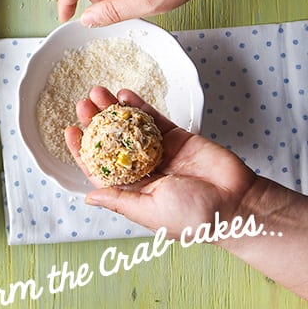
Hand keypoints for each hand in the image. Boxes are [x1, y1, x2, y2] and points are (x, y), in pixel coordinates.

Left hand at [65, 86, 256, 237]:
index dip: (83, 149)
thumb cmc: (196, 216)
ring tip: (98, 92)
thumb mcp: (151, 211)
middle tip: (83, 103)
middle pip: (112, 141)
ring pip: (129, 126)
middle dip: (96, 122)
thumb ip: (120, 199)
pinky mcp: (177, 137)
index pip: (100, 168)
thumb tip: (89, 196)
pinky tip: (125, 93)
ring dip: (113, 109)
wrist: (238, 202)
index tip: (69, 130)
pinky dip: (138, 105)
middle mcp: (144, 170)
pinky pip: (153, 118)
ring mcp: (160, 151)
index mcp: (134, 191)